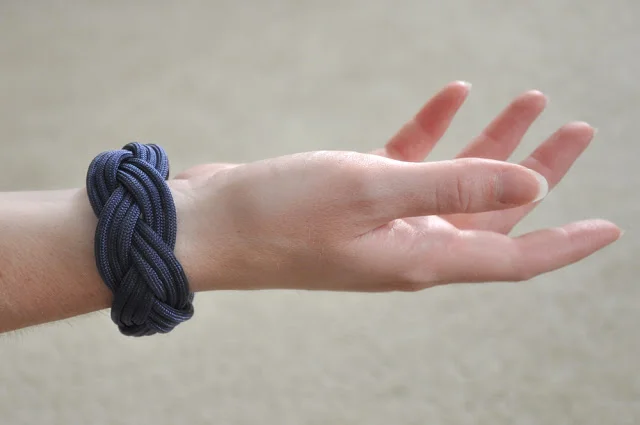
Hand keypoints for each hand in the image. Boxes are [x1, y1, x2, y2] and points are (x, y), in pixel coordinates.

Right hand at [171, 82, 620, 292]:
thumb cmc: (281, 215)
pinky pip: (410, 162)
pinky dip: (434, 130)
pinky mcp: (356, 196)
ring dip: (492, 144)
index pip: (514, 258)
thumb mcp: (372, 192)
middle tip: (577, 128)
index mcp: (420, 258)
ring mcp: (383, 221)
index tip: (611, 228)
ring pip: (455, 182)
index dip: (566, 243)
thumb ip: (453, 188)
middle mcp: (409, 246)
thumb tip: (527, 186)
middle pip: (493, 213)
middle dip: (540, 171)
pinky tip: (453, 96)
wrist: (210, 224)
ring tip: (529, 101)